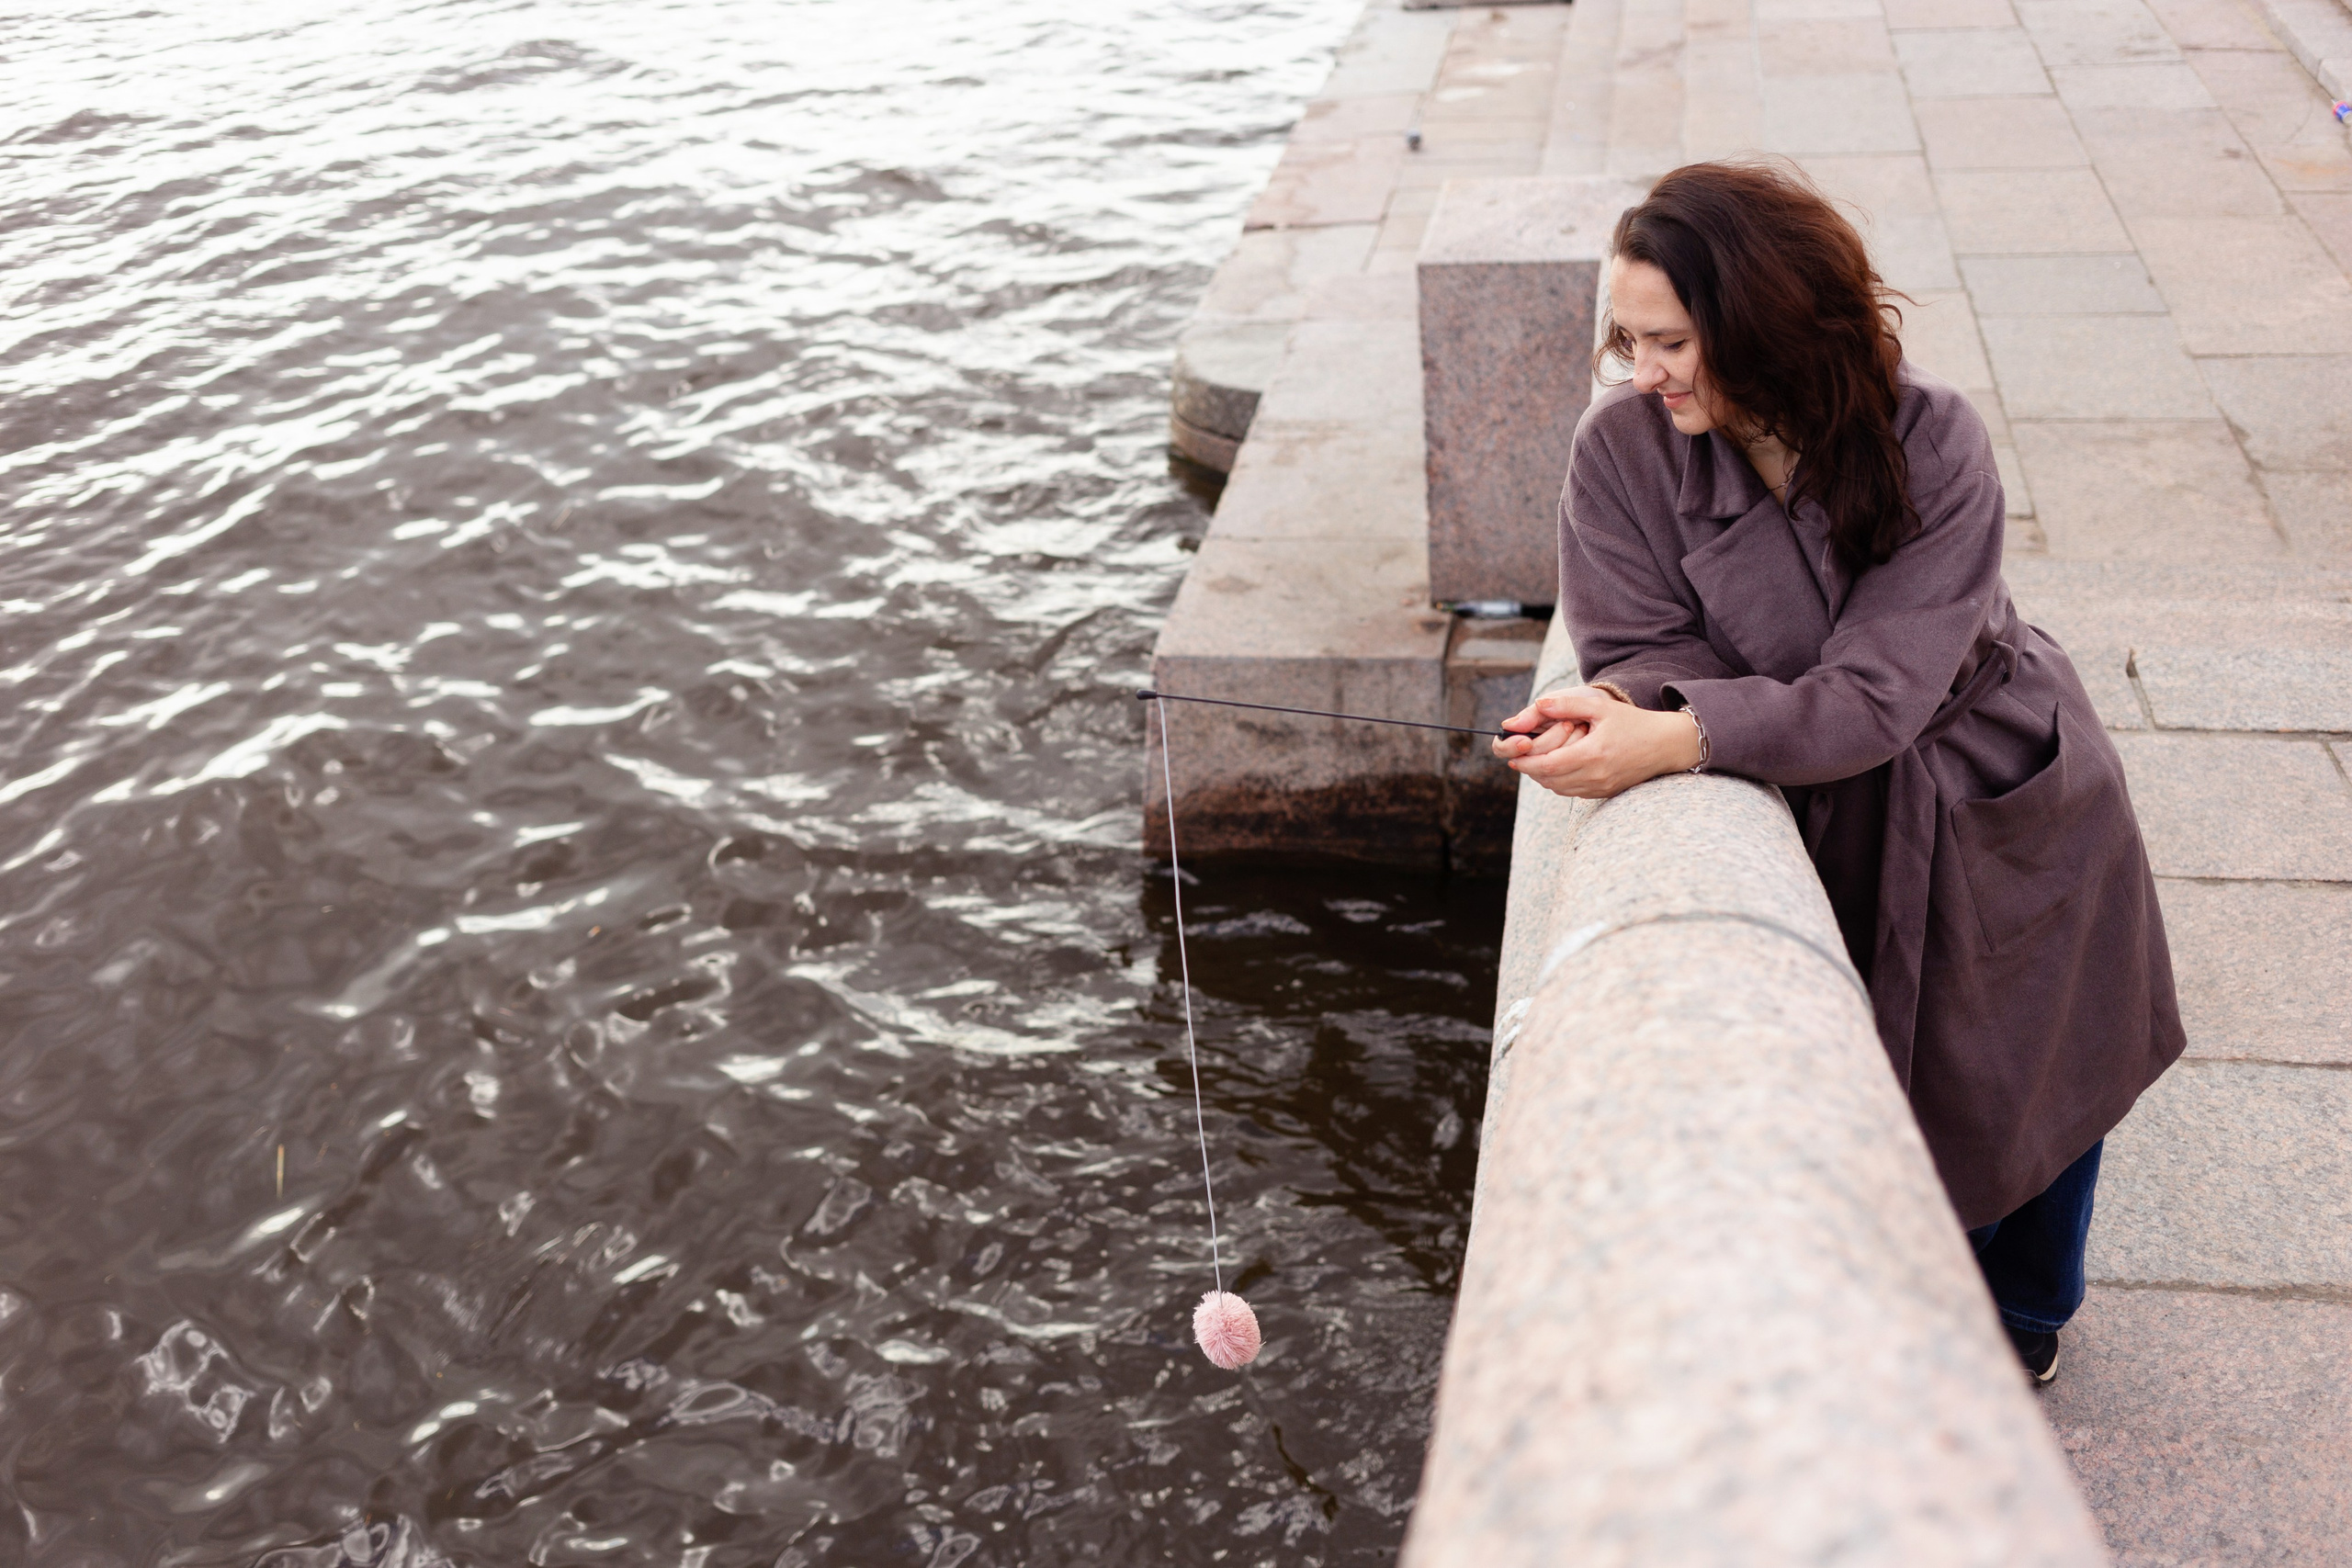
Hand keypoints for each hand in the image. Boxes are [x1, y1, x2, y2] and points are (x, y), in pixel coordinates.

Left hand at [1491, 686, 1703, 798]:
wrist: (1666, 745)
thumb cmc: (1634, 723)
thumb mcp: (1601, 708)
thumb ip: (1568, 705)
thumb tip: (1538, 704)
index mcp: (1593, 754)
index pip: (1548, 765)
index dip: (1527, 762)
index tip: (1515, 755)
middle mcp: (1596, 775)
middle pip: (1549, 780)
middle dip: (1531, 770)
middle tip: (1520, 758)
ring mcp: (1601, 787)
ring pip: (1559, 789)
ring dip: (1543, 777)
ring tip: (1535, 762)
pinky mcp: (1605, 793)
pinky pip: (1573, 793)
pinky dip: (1559, 783)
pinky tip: (1556, 768)